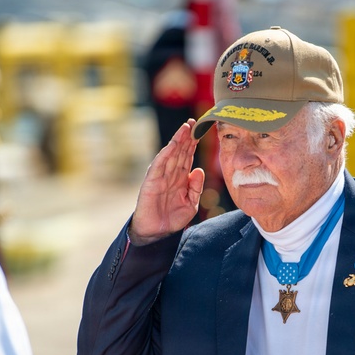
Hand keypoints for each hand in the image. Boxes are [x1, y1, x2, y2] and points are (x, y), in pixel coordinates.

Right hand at [129, 119, 204, 243]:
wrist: (157, 232)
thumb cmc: (172, 219)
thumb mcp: (191, 204)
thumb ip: (196, 188)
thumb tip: (199, 170)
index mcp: (180, 178)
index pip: (188, 157)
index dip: (194, 144)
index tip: (202, 130)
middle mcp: (170, 174)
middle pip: (180, 151)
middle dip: (187, 137)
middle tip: (195, 121)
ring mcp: (160, 176)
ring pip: (171, 154)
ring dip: (178, 140)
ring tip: (186, 127)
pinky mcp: (152, 181)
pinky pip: (160, 164)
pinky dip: (166, 153)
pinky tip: (173, 144)